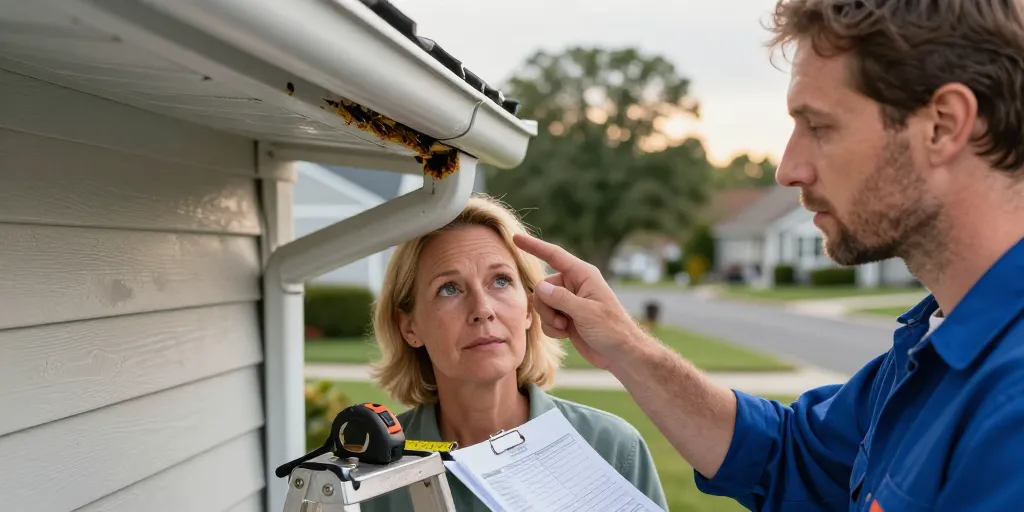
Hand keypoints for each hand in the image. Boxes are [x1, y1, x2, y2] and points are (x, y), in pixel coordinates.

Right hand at [513, 233, 643, 369]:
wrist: (620, 354)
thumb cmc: (611, 329)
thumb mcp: (586, 312)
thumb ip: (561, 298)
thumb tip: (539, 287)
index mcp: (583, 275)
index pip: (554, 256)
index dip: (534, 246)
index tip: (515, 238)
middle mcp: (574, 285)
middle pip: (543, 286)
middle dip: (545, 305)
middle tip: (561, 320)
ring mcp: (569, 302)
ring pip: (542, 303)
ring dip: (548, 319)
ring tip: (565, 328)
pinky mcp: (566, 317)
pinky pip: (546, 318)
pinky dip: (551, 328)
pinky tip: (566, 334)